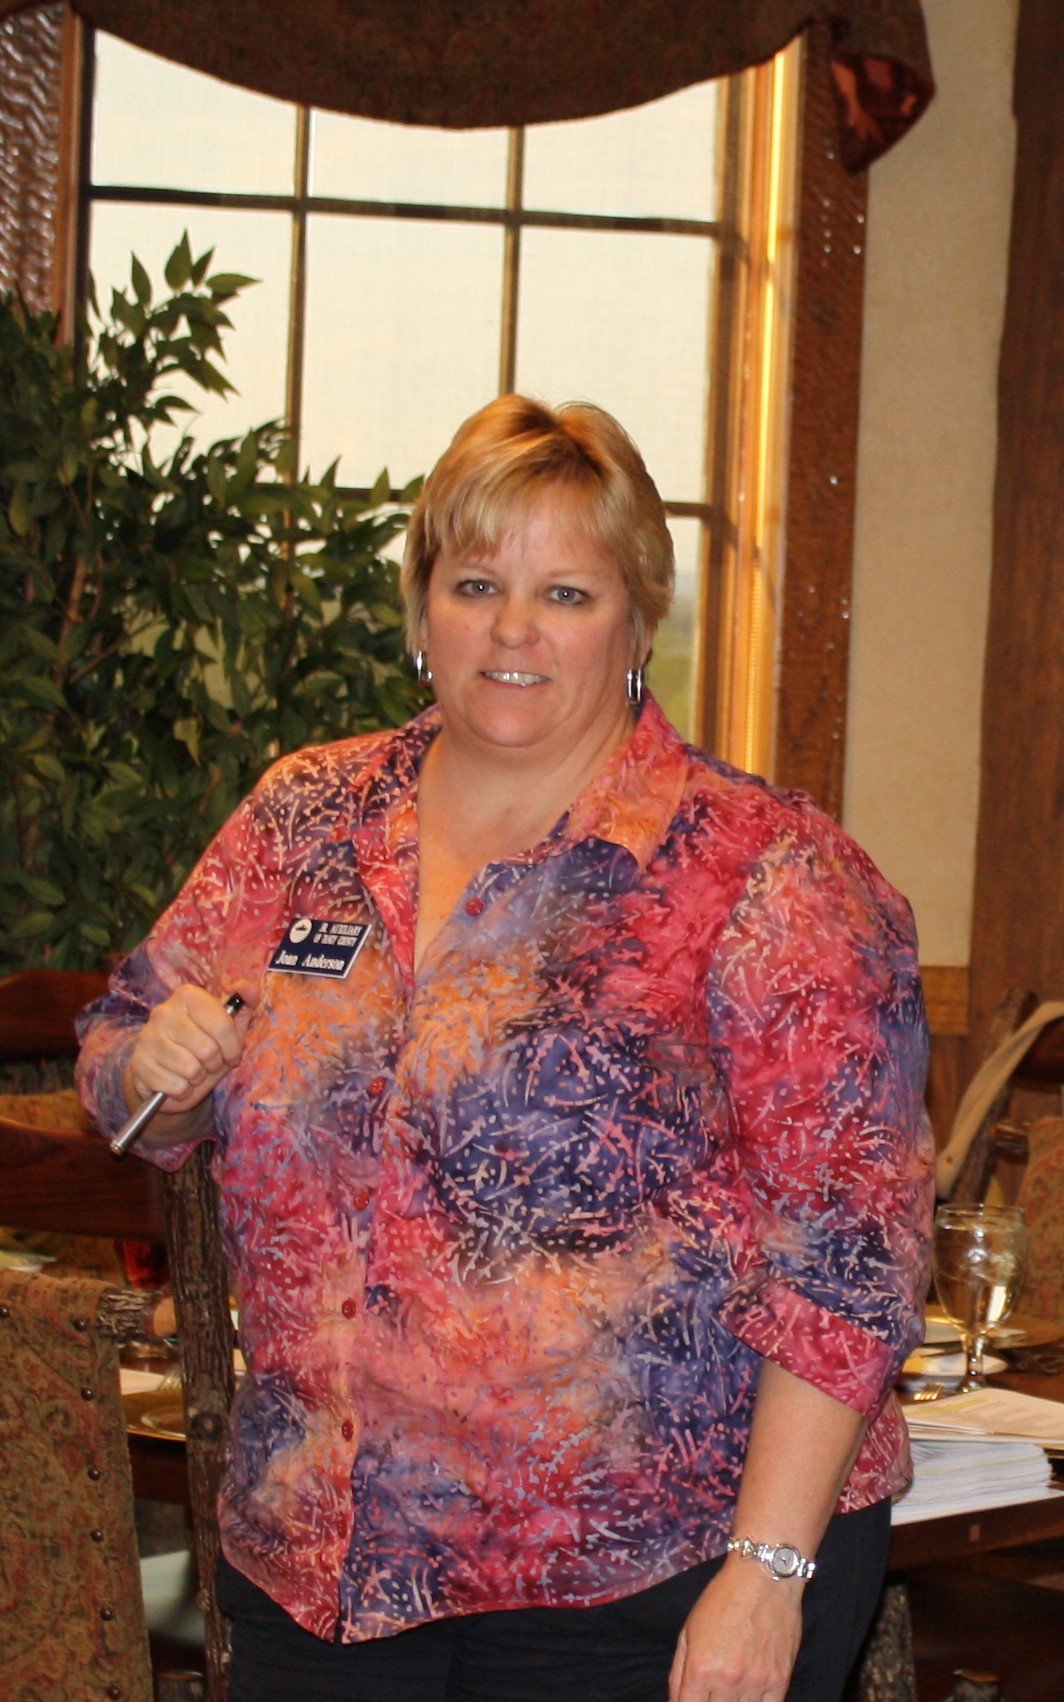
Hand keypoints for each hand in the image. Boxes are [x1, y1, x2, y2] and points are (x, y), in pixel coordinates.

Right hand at [123, 984, 250, 1119]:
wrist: (166, 1073)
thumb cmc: (202, 1047)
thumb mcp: (227, 1027)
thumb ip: (243, 1006)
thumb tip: (252, 989)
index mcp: (188, 996)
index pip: (223, 1026)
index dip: (233, 1048)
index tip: (231, 1054)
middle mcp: (163, 1012)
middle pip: (207, 1050)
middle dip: (214, 1064)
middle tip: (208, 1064)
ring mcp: (147, 1037)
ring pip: (191, 1069)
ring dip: (198, 1078)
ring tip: (192, 1071)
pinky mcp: (139, 1063)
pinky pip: (175, 1086)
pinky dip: (182, 1091)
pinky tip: (177, 1081)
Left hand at [668, 1557, 802, 1701]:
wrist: (764, 1578)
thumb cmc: (722, 1598)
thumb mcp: (688, 1630)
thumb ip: (678, 1672)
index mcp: (700, 1668)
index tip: (692, 1700)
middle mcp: (727, 1681)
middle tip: (712, 1690)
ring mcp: (756, 1683)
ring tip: (730, 1691)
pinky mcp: (781, 1680)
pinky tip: (750, 1695)